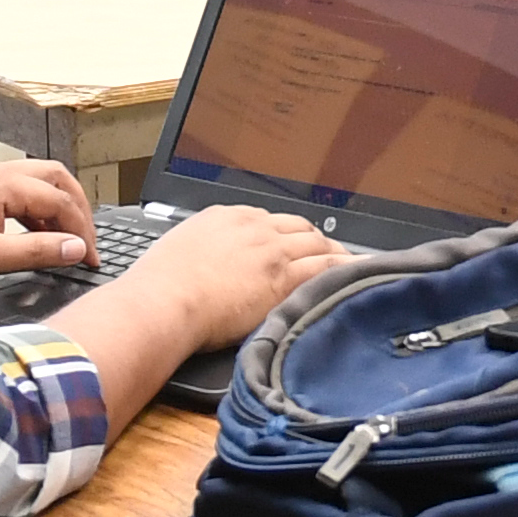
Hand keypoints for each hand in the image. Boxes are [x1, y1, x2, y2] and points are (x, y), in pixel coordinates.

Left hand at [0, 160, 95, 292]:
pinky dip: (32, 212)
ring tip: (63, 241)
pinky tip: (31, 236)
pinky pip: (14, 193)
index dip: (81, 231)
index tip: (89, 259)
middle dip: (76, 208)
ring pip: (34, 184)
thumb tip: (75, 248)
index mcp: (1, 184)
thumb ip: (38, 251)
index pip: (60, 200)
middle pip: (54, 179)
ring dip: (54, 209)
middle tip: (86, 241)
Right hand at [120, 205, 352, 350]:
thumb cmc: (161, 283)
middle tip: (326, 253)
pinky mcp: (284, 277)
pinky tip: (356, 274)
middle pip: (297, 227)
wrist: (166, 299)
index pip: (268, 220)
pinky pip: (326, 268)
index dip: (285, 234)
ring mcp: (272, 250)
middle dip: (314, 240)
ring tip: (348, 265)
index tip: (290, 245)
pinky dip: (345, 269)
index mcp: (227, 216)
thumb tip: (205, 261)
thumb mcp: (180, 249)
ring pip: (317, 245)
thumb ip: (202, 248)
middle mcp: (254, 227)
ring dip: (334, 253)